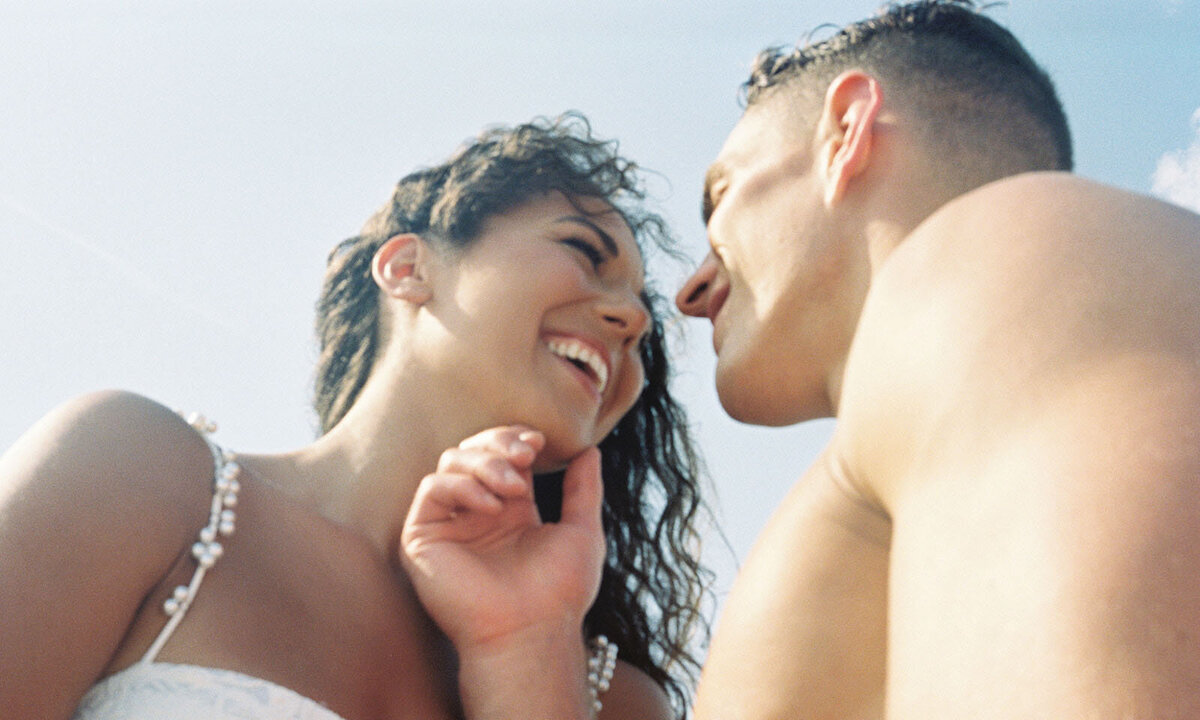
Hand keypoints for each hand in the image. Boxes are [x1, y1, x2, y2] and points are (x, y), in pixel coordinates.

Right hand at [400, 426, 605, 652]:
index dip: (515, 438)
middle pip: (473, 450)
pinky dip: (462, 486)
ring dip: (485, 463)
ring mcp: (448, 524)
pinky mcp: (421, 538)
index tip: (539, 441)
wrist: (531, 632)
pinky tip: (491, 506)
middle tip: (526, 455)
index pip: (501, 455)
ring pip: (450, 462)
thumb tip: (589, 449)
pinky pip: (431, 489)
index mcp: (510, 510)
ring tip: (513, 488)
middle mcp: (475, 513)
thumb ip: (584, 490)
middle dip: (500, 442)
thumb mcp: (581, 531)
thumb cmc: (559, 593)